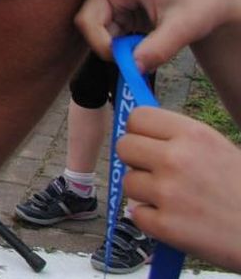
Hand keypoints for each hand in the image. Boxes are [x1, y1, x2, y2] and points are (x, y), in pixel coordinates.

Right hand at [23, 0, 240, 71]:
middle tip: (123, 61)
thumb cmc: (198, 7)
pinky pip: (102, 38)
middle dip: (100, 42)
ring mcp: (112, 5)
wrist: (205, 8)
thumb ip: (161, 47)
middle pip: (86, 16)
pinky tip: (136, 50)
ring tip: (141, 54)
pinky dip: (115, 51)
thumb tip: (132, 66)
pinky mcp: (115, 20)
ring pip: (92, 30)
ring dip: (110, 48)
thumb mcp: (187, 27)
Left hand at [118, 108, 240, 268]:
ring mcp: (168, 192)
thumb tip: (142, 135)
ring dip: (146, 193)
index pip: (138, 118)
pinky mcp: (165, 225)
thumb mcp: (219, 150)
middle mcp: (176, 159)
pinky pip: (137, 214)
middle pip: (124, 147)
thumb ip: (180, 140)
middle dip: (138, 161)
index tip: (148, 143)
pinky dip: (153, 221)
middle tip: (158, 174)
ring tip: (176, 201)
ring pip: (128, 183)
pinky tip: (178, 221)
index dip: (139, 132)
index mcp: (193, 134)